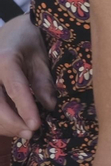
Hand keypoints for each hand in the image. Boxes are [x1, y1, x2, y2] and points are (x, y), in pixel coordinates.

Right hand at [0, 14, 53, 137]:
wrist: (10, 31)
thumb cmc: (29, 40)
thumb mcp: (41, 57)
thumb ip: (44, 81)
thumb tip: (50, 107)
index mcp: (5, 60)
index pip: (16, 89)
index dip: (25, 109)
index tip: (36, 126)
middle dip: (13, 123)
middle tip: (31, 134)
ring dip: (5, 125)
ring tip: (25, 131)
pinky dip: (1, 121)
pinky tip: (14, 125)